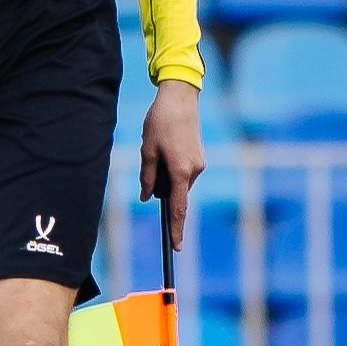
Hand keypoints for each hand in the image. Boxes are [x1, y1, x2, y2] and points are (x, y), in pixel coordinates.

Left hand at [139, 79, 205, 251]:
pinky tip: (165, 148)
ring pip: (179, 183)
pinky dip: (173, 170)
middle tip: (152, 161)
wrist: (180, 99)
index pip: (178, 208)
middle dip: (163, 189)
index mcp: (180, 171)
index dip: (176, 228)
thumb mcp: (147, 150)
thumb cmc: (160, 123)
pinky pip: (184, 173)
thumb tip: (147, 197)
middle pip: (176, 193)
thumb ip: (147, 177)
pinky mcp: (200, 158)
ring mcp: (199, 164)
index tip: (175, 246)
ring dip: (166, 177)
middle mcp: (194, 170)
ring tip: (157, 148)